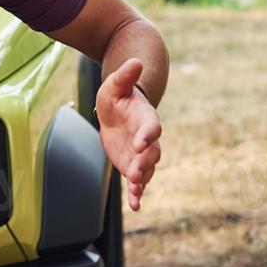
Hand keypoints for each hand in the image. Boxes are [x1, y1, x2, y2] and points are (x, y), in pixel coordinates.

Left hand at [95, 58, 162, 211]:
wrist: (118, 112)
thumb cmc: (117, 96)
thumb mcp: (115, 84)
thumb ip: (125, 76)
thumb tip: (135, 61)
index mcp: (145, 118)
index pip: (151, 126)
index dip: (148, 134)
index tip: (142, 141)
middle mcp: (147, 139)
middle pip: (151, 152)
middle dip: (145, 162)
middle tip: (136, 172)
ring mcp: (141, 154)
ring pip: (146, 169)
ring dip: (142, 180)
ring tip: (137, 190)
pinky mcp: (132, 165)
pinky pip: (138, 181)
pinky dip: (138, 193)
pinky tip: (136, 205)